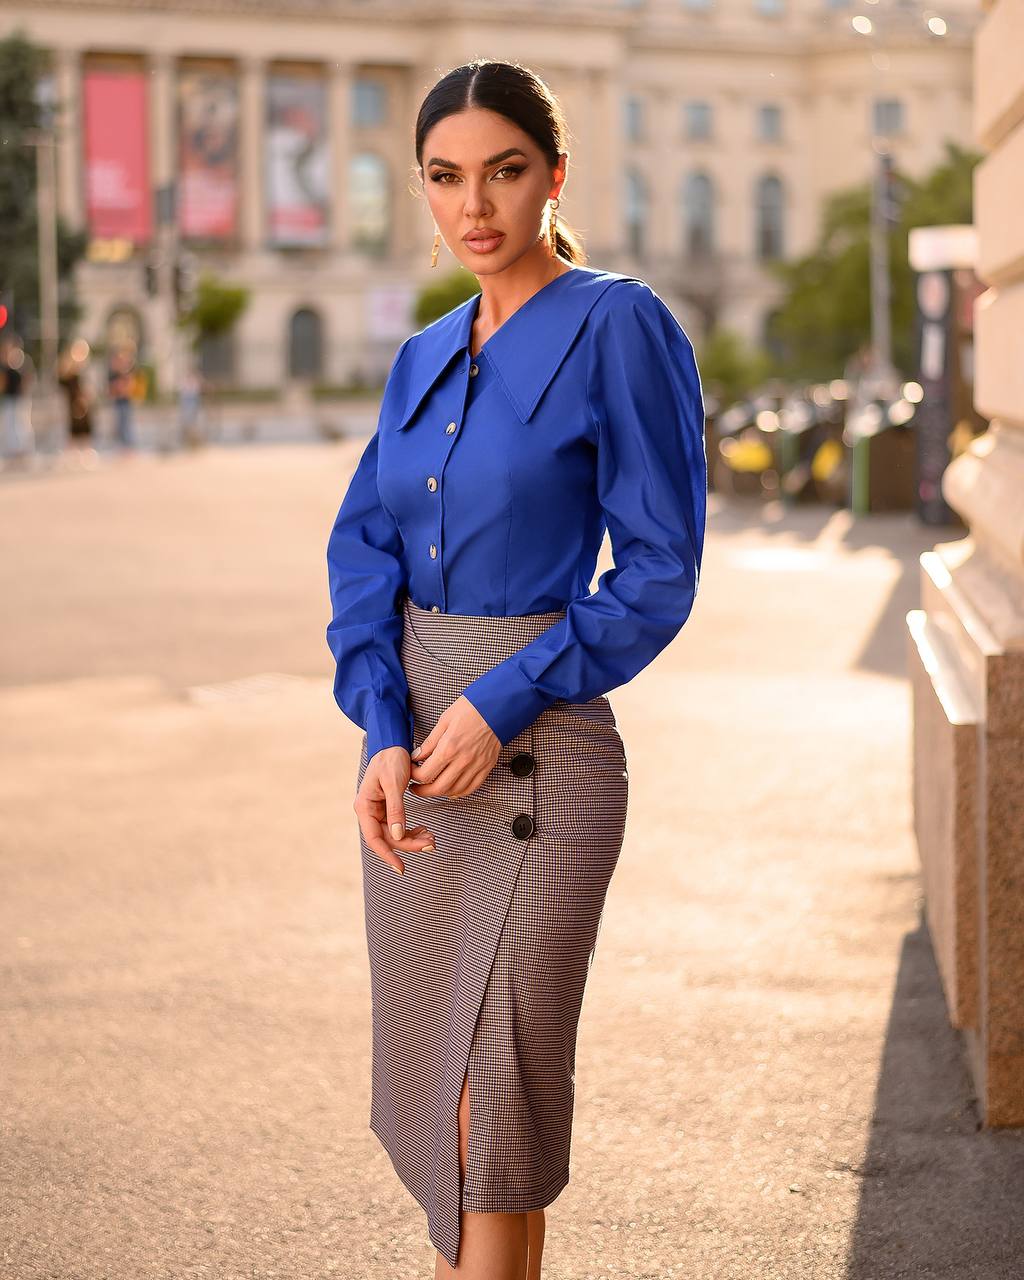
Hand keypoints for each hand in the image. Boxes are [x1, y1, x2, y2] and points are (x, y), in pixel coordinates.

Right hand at [354, 746, 436, 874]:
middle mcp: (368, 811)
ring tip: (432, 838)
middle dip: (409, 844)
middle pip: (387, 838)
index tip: (401, 868)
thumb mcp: (395, 783)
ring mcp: (377, 810)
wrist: (393, 743)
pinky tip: (424, 829)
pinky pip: (398, 825)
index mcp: (364, 806)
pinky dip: (411, 830)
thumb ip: (396, 810)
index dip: (388, 855)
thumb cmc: (391, 759)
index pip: (374, 838)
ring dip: (412, 839)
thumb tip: (397, 835)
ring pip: (394, 834)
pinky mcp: (387, 808)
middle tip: (431, 844)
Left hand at [408, 696, 500, 798]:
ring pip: (454, 791)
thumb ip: (430, 742)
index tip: (413, 770)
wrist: (497, 707)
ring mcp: (476, 766)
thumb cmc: (472, 709)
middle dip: (422, 791)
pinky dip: (459, 792)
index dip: (414, 775)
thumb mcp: (444, 721)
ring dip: (440, 793)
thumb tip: (417, 756)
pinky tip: (451, 789)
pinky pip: (471, 788)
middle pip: (438, 788)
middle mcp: (462, 761)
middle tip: (416, 787)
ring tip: (432, 787)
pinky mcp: (486, 767)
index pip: (425, 774)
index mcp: (449, 748)